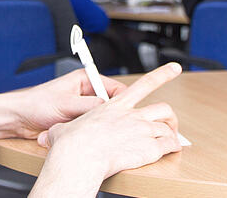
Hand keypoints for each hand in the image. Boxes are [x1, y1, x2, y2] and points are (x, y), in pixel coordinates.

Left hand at [13, 69, 127, 138]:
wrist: (19, 118)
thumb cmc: (36, 104)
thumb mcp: (66, 104)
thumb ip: (89, 105)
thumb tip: (108, 108)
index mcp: (85, 79)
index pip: (114, 87)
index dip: (121, 101)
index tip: (124, 113)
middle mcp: (86, 92)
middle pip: (110, 104)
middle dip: (108, 115)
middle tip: (109, 126)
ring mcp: (83, 107)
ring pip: (101, 117)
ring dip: (96, 124)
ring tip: (90, 130)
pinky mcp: (78, 119)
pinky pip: (91, 126)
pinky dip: (88, 131)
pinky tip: (83, 135)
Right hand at [37, 63, 182, 179]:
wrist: (77, 156)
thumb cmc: (70, 143)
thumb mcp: (63, 129)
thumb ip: (65, 128)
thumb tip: (52, 134)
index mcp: (116, 106)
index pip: (144, 83)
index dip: (162, 74)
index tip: (174, 68)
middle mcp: (133, 115)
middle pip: (163, 108)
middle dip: (171, 116)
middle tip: (172, 122)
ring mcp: (143, 130)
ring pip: (168, 127)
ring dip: (172, 133)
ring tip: (172, 140)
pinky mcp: (148, 148)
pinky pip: (168, 145)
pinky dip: (172, 148)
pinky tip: (171, 151)